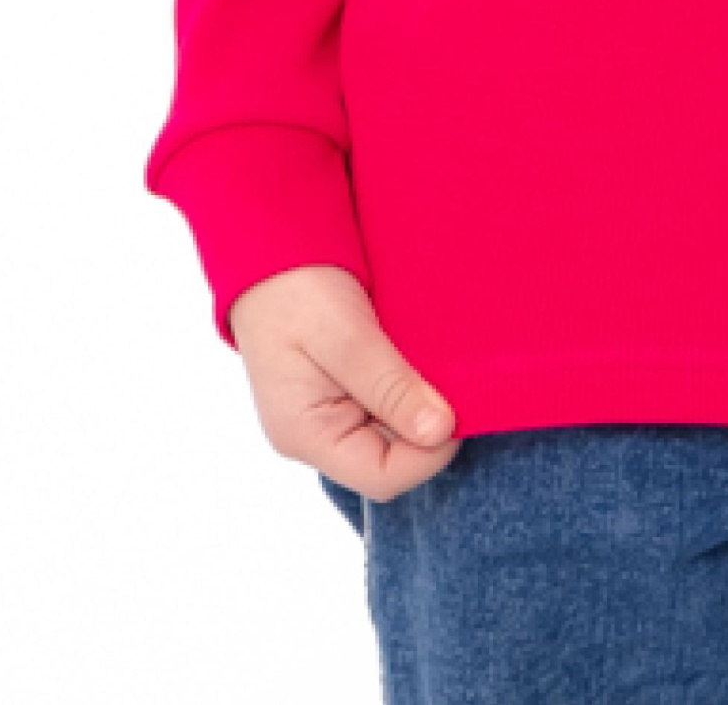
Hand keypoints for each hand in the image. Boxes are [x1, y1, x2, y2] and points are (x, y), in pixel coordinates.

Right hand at [229, 265, 461, 501]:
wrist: (270, 249)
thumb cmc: (296, 290)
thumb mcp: (346, 335)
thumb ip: (391, 386)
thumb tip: (440, 432)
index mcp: (306, 434)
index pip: (383, 477)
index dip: (429, 452)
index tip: (457, 408)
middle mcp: (316, 436)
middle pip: (391, 457)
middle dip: (427, 425)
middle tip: (453, 377)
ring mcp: (329, 415)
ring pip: (393, 433)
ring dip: (420, 404)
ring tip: (437, 365)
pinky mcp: (342, 393)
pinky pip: (386, 407)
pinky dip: (409, 388)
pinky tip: (420, 360)